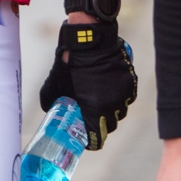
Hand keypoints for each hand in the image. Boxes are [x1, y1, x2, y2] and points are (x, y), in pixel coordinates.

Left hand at [39, 17, 136, 149]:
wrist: (89, 40)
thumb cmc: (70, 64)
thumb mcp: (54, 86)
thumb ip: (52, 102)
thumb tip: (50, 109)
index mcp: (96, 110)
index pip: (98, 137)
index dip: (91, 139)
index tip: (85, 136)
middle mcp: (114, 105)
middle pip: (111, 126)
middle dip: (101, 124)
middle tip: (91, 117)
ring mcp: (124, 93)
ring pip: (120, 111)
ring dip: (111, 110)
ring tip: (100, 102)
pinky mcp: (131, 81)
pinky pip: (127, 97)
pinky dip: (119, 97)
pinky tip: (109, 90)